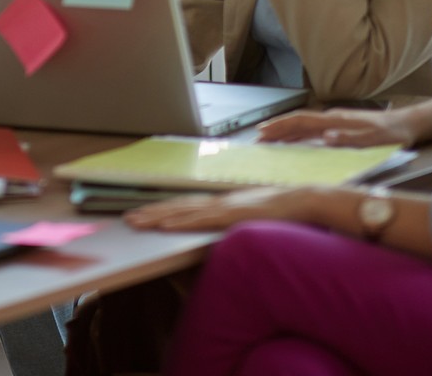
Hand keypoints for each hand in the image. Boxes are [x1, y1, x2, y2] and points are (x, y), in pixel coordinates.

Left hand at [123, 185, 329, 233]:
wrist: (304, 200)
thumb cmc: (282, 211)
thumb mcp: (251, 217)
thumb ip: (235, 222)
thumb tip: (222, 231)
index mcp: (222, 203)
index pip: (185, 205)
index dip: (163, 209)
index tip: (143, 212)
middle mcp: (218, 201)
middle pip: (178, 207)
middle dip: (151, 212)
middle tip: (128, 219)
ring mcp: (224, 207)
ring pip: (184, 212)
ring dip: (158, 216)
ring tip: (137, 221)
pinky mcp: (233, 215)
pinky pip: (202, 219)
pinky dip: (183, 221)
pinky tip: (167, 225)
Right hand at [258, 106, 417, 148]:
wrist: (408, 123)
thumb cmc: (393, 134)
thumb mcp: (375, 140)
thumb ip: (350, 139)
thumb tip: (325, 137)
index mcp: (336, 120)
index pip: (302, 121)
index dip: (282, 126)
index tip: (263, 132)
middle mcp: (333, 118)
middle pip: (298, 121)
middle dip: (277, 127)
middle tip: (257, 137)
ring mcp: (336, 120)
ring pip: (304, 124)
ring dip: (286, 130)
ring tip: (269, 137)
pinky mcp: (341, 125)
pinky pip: (313, 128)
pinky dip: (299, 133)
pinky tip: (295, 139)